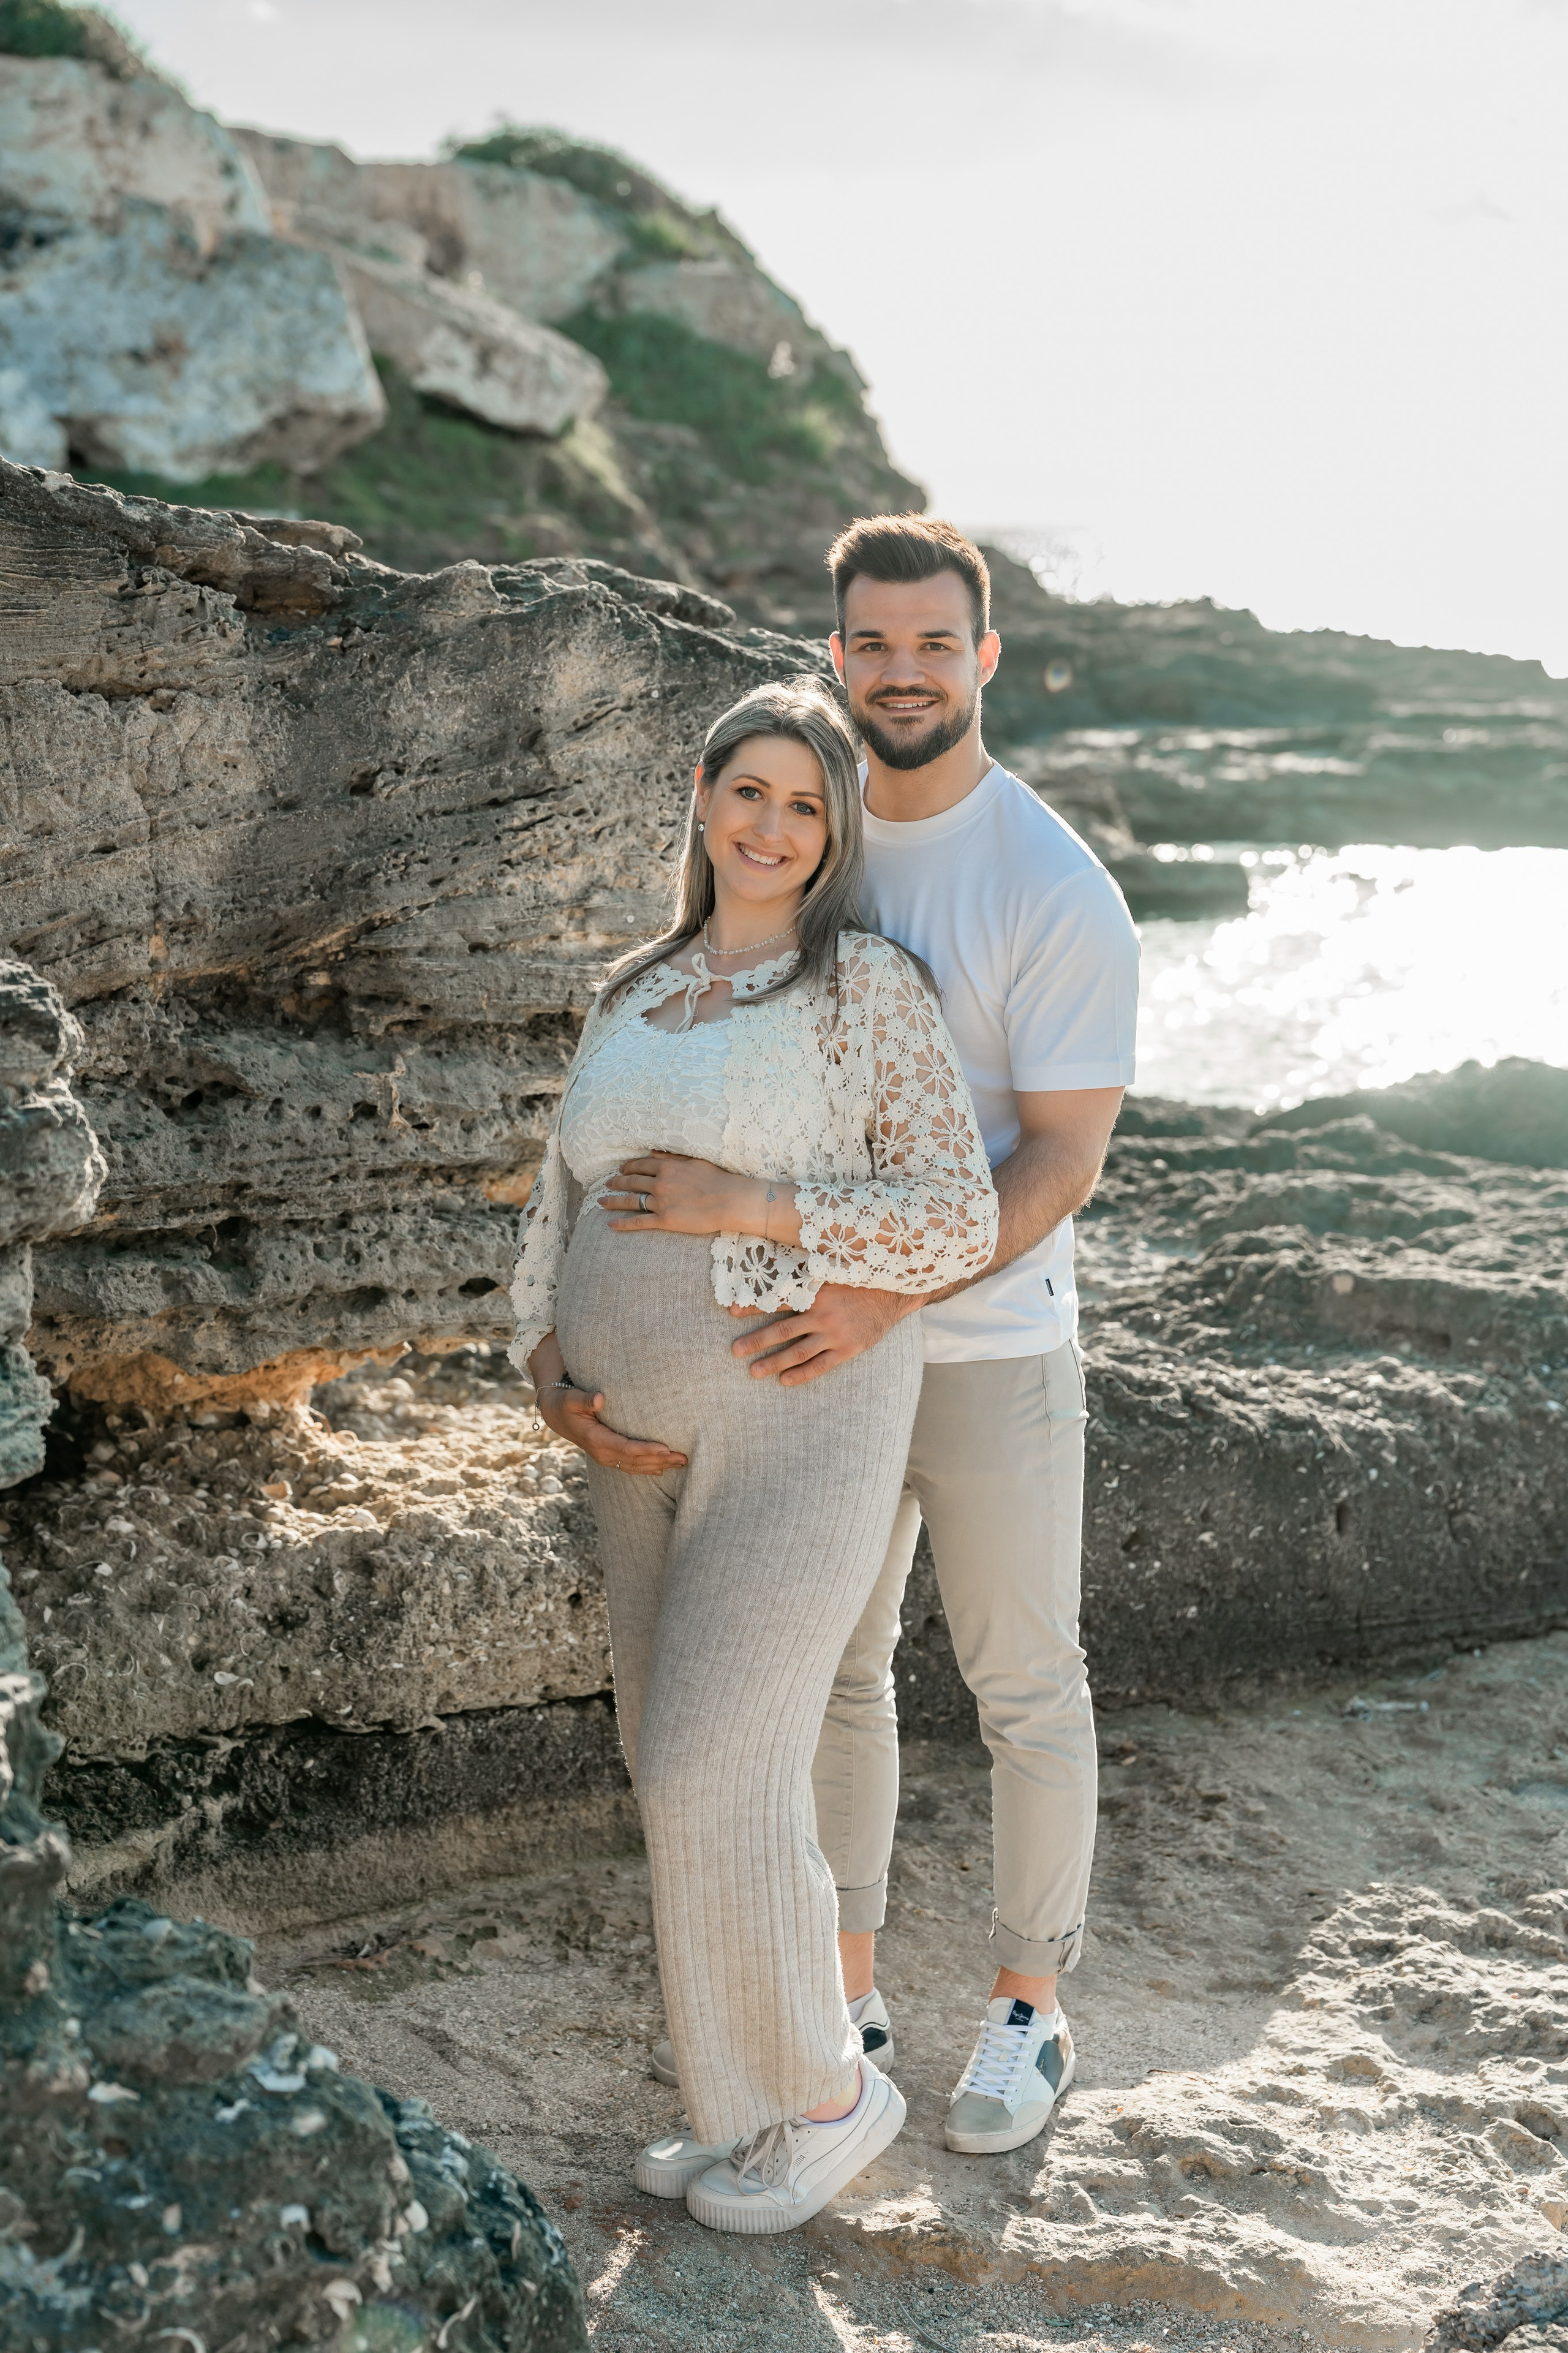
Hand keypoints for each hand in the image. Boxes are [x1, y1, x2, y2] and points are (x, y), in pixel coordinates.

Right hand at [528, 1331, 686, 1475]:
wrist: (556, 1415)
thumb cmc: (566, 1403)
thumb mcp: (572, 1398)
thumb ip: (586, 1399)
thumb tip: (601, 1398)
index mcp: (596, 1439)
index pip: (626, 1448)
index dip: (646, 1449)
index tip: (666, 1448)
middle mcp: (602, 1453)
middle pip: (636, 1461)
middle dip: (660, 1460)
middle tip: (683, 1457)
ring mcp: (605, 1457)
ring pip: (636, 1466)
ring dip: (659, 1465)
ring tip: (681, 1463)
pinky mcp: (609, 1456)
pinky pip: (631, 1466)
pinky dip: (648, 1468)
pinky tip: (663, 1468)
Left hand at [601, 1152, 755, 1236]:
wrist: (730, 1200)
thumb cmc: (718, 1179)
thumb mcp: (694, 1161)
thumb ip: (672, 1157)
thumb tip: (653, 1152)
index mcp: (667, 1167)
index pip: (641, 1166)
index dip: (628, 1168)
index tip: (621, 1169)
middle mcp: (660, 1183)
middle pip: (631, 1182)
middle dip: (617, 1182)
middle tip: (607, 1183)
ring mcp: (660, 1202)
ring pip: (630, 1201)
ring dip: (613, 1200)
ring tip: (602, 1201)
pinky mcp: (665, 1220)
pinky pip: (638, 1222)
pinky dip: (622, 1223)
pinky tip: (610, 1224)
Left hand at [729, 1282, 919, 1386]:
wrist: (893, 1295)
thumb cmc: (858, 1280)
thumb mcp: (833, 1271)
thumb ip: (808, 1273)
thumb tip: (779, 1267)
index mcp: (816, 1292)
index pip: (779, 1299)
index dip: (755, 1305)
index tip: (731, 1311)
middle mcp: (823, 1314)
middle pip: (783, 1330)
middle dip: (757, 1341)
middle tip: (735, 1350)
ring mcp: (835, 1334)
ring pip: (798, 1351)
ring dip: (774, 1362)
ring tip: (754, 1371)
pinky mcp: (847, 1349)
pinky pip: (821, 1365)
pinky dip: (802, 1374)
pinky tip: (784, 1380)